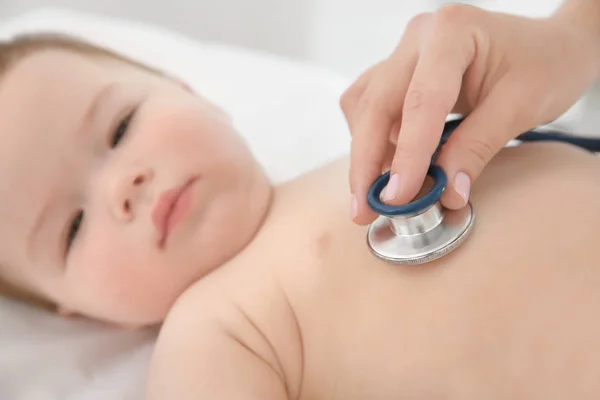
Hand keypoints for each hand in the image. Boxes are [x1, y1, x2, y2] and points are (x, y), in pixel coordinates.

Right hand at [341, 3, 599, 224]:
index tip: (397, 198)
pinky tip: (387, 168)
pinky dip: (373, 142)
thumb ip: (478, 148)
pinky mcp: (398, 73)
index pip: (421, 101)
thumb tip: (445, 193)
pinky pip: (369, 107)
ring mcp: (404, 54)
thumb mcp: (521, 107)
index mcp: (452, 32)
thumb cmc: (545, 65)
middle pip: (375, 104)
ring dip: (365, 153)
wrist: (549, 46)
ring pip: (363, 106)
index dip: (406, 154)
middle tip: (363, 210)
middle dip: (365, 162)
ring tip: (377, 194)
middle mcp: (419, 38)